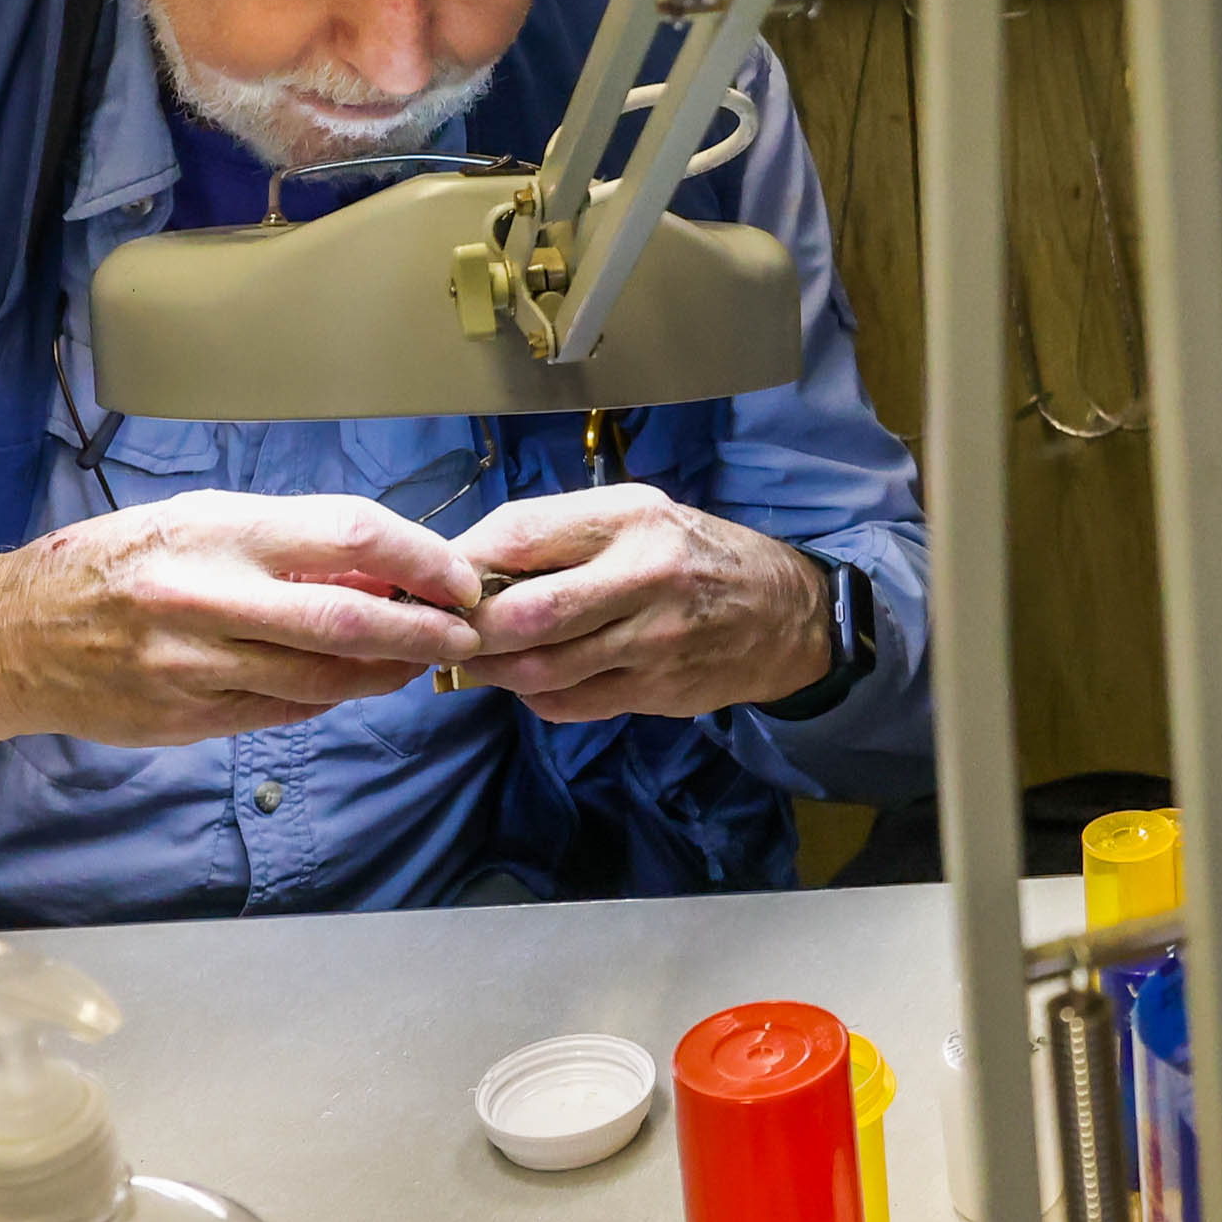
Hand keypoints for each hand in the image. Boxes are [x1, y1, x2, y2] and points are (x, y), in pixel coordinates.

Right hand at [0, 491, 486, 785]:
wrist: (12, 637)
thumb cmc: (117, 563)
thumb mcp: (198, 522)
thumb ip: (287, 543)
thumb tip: (387, 564)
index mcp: (217, 531)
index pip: (351, 536)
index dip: (421, 561)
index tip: (462, 579)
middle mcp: (206, 597)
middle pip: (348, 621)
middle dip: (424, 632)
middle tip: (470, 635)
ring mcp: (194, 665)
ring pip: (323, 681)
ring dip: (385, 674)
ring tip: (421, 660)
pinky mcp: (186, 718)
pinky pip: (282, 712)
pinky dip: (329, 700)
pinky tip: (351, 685)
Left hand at [448, 485, 831, 723]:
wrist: (787, 613)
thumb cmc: (693, 556)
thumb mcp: (636, 517)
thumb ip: (560, 536)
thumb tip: (463, 566)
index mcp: (628, 518)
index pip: (518, 536)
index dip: (461, 565)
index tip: (434, 582)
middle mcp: (643, 574)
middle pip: (522, 614)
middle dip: (470, 631)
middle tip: (448, 634)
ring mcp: (653, 639)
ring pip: (539, 669)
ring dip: (494, 672)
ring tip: (481, 661)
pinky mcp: (657, 689)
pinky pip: (569, 704)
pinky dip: (536, 697)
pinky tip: (537, 681)